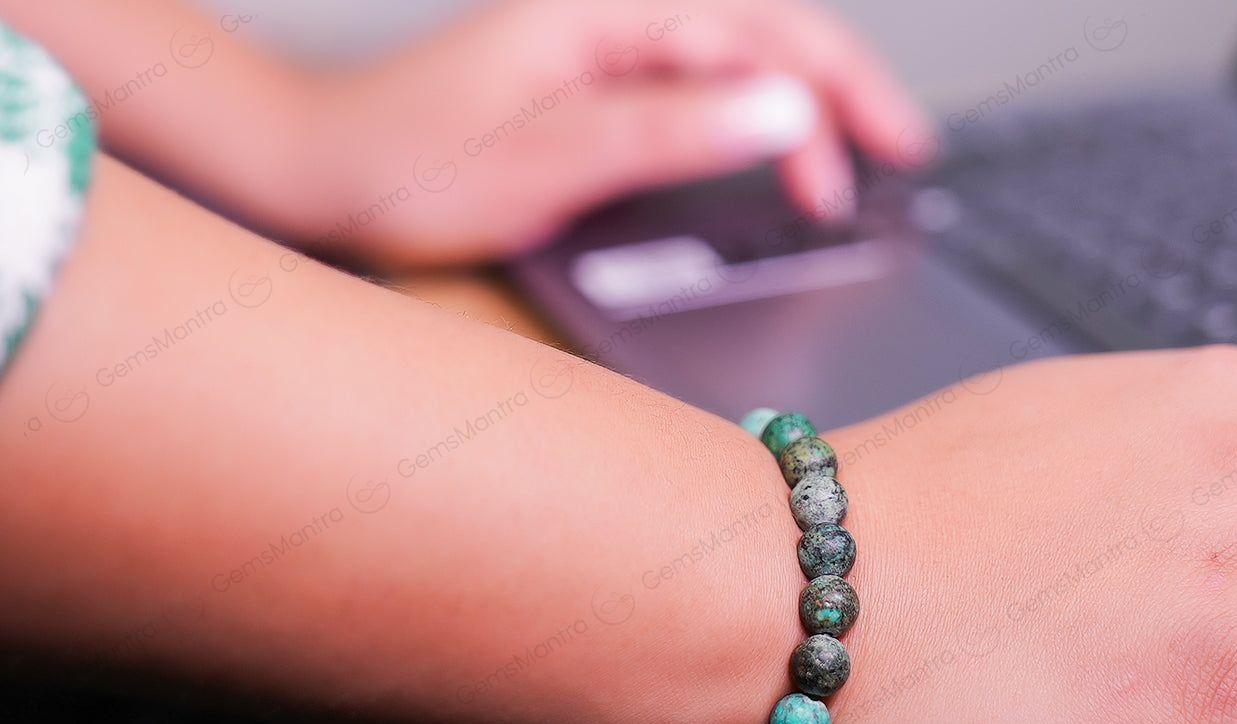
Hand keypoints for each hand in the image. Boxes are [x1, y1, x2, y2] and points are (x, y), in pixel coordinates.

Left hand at [313, 0, 928, 265]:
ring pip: (736, 53)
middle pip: (762, 31)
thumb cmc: (408, 163)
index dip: (838, 93)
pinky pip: (697, 76)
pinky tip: (771, 145)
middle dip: (839, 94)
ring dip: (799, 106)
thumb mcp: (549, 157)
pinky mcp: (591, 70)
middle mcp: (609, 9)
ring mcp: (601, 36)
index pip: (761, 33)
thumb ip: (670, 128)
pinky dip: (748, 112)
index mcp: (605, 10)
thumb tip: (780, 110)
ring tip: (839, 173)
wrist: (321, 167)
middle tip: (894, 162)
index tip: (884, 156)